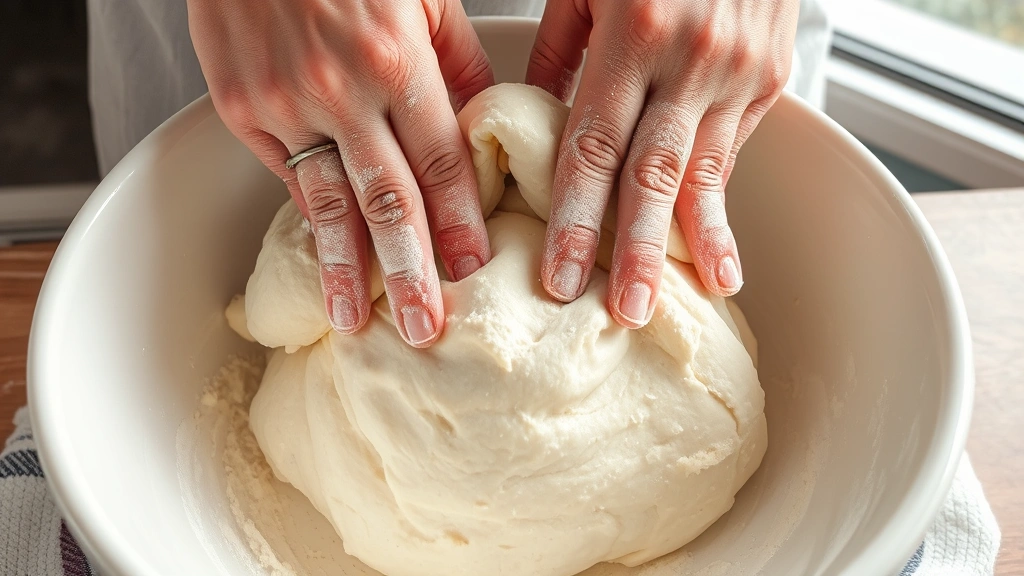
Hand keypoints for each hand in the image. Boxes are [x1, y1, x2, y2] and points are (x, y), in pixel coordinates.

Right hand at [188, 0, 493, 346]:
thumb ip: (457, 61)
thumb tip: (484, 124)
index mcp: (397, 59)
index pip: (440, 161)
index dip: (460, 220)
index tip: (475, 268)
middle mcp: (340, 90)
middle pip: (387, 200)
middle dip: (411, 271)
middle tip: (427, 328)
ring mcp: (284, 103)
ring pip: (327, 204)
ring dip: (347, 269)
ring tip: (359, 322)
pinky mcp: (241, 107)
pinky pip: (286, 176)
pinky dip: (308, 223)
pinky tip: (323, 262)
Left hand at [527, 0, 797, 326]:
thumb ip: (559, 47)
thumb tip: (531, 113)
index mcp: (635, 31)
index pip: (594, 146)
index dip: (576, 217)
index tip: (561, 274)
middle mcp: (692, 59)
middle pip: (653, 174)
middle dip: (634, 251)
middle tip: (620, 313)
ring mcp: (740, 70)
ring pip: (705, 173)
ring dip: (690, 245)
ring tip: (677, 301)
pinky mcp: (772, 76)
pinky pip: (734, 151)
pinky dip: (720, 205)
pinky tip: (722, 256)